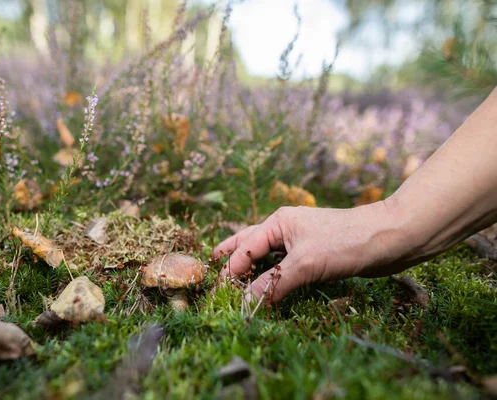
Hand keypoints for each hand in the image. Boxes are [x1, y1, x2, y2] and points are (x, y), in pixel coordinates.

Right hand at [213, 199, 414, 302]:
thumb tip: (247, 304)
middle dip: (234, 255)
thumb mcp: (305, 264)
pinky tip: (270, 281)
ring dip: (253, 265)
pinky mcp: (315, 254)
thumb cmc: (344, 242)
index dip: (231, 269)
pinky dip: (274, 274)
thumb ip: (274, 283)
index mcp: (279, 222)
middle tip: (213, 264)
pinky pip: (286, 264)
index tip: (218, 290)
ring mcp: (301, 240)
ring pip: (269, 254)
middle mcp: (286, 228)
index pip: (246, 248)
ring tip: (236, 273)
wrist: (389, 238)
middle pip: (252, 243)